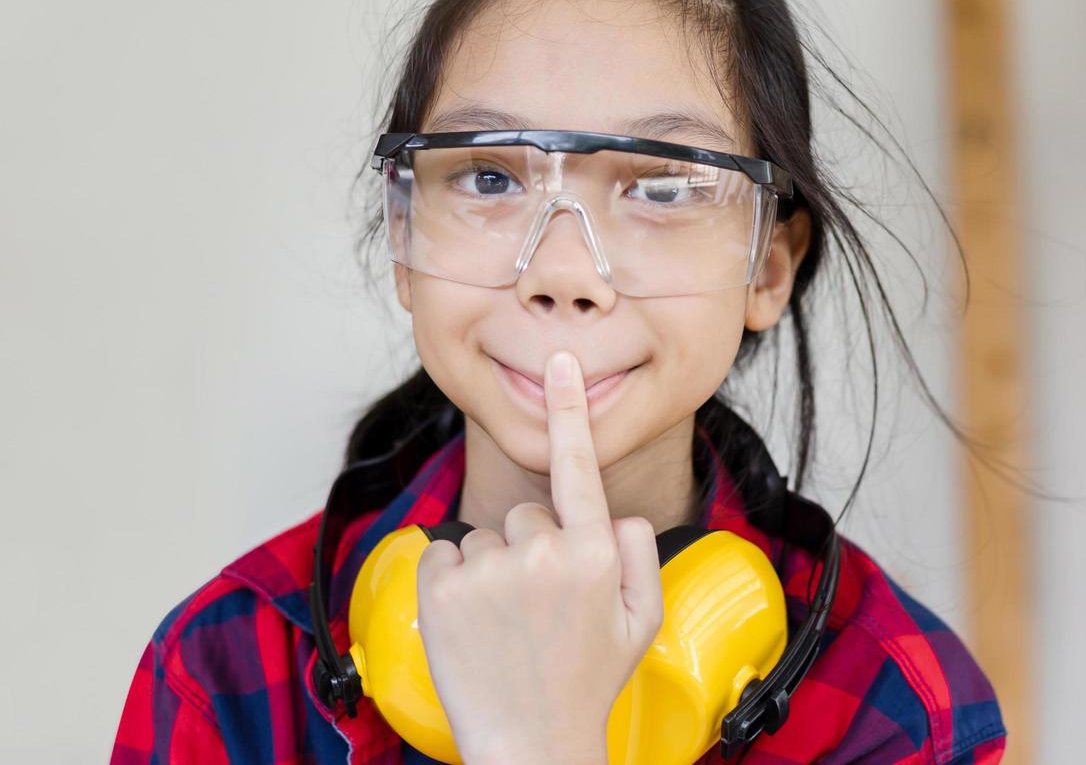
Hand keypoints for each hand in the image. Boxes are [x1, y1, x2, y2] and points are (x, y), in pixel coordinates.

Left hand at [414, 350, 664, 764]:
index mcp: (596, 553)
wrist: (532, 745)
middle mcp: (543, 551)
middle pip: (528, 514)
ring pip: (486, 538)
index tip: (558, 359)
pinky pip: (445, 556)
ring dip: (494, 572)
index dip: (568, 408)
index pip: (578, 464)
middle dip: (534, 549)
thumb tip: (610, 510)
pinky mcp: (442, 591)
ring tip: (509, 627)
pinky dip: (453, 584)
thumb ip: (638, 550)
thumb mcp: (643, 618)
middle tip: (543, 610)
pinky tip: (474, 624)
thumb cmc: (589, 680)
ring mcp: (489, 571)